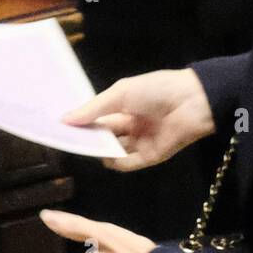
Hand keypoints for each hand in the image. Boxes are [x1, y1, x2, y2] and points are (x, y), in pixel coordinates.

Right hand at [62, 67, 214, 171]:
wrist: (193, 101)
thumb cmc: (156, 90)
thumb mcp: (120, 93)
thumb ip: (94, 109)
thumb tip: (64, 119)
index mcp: (124, 106)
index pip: (97, 118)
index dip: (80, 123)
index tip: (58, 128)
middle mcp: (131, 125)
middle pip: (103, 136)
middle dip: (86, 139)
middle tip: (64, 142)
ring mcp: (140, 141)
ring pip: (113, 151)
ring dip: (99, 151)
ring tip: (83, 149)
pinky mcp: (151, 156)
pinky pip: (129, 163)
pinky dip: (116, 162)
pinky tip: (105, 157)